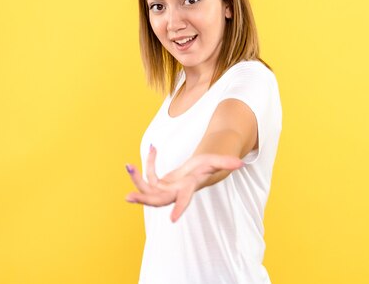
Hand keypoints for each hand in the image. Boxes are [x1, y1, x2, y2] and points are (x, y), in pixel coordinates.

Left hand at [125, 145, 244, 221]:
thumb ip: (226, 162)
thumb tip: (240, 163)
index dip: (180, 208)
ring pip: (146, 189)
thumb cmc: (207, 166)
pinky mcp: (158, 184)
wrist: (198, 171)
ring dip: (136, 178)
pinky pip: (148, 174)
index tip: (173, 220)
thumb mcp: (215, 161)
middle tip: (128, 197)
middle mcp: (173, 192)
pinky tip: (153, 148)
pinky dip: (150, 161)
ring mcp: (164, 189)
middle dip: (143, 199)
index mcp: (187, 188)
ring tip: (128, 165)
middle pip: (156, 200)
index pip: (183, 200)